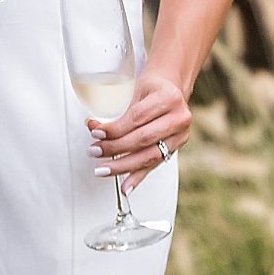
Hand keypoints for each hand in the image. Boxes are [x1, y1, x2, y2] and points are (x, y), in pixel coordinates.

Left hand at [87, 71, 189, 194]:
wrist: (172, 88)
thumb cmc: (152, 87)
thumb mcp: (137, 90)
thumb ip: (118, 111)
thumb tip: (92, 128)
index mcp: (169, 97)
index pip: (138, 118)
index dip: (116, 128)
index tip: (97, 133)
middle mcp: (179, 118)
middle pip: (143, 139)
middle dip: (115, 148)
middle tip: (95, 151)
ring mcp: (180, 135)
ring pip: (149, 156)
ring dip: (123, 166)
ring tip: (103, 169)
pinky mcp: (176, 148)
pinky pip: (155, 165)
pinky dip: (138, 177)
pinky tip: (126, 187)